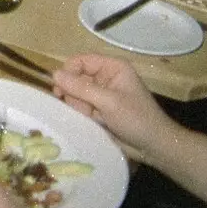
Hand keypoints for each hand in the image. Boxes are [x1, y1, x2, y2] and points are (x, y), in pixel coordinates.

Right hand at [52, 53, 173, 162]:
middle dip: (75, 94)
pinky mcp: (98, 108)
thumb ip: (81, 88)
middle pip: (74, 77)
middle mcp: (105, 77)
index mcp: (112, 67)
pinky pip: (79, 105)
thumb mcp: (109, 102)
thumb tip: (53, 74)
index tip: (61, 89)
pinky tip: (93, 121)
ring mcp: (101, 94)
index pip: (80, 61)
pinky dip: (82, 113)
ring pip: (74, 93)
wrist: (153, 146)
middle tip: (83, 107)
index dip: (69, 72)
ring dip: (79, 106)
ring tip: (93, 117)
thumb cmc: (136, 119)